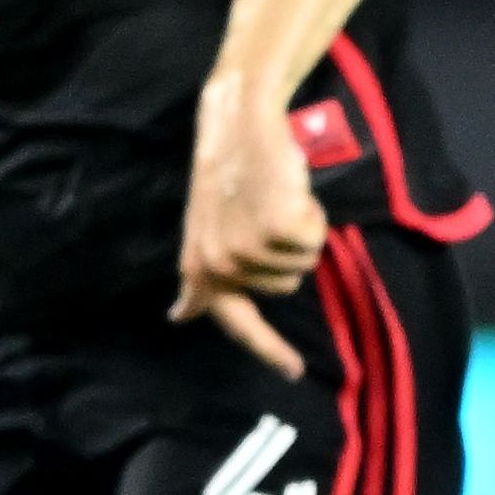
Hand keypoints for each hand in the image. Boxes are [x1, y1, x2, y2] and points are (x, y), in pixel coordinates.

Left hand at [173, 78, 323, 378]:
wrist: (238, 122)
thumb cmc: (229, 171)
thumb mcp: (204, 230)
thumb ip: (200, 277)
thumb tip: (181, 316)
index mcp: (200, 267)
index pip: (236, 323)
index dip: (268, 350)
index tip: (295, 371)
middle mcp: (220, 265)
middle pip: (285, 285)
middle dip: (286, 249)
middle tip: (265, 207)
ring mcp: (247, 250)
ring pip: (302, 264)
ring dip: (298, 231)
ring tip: (273, 196)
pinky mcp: (276, 230)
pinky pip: (313, 241)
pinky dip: (311, 215)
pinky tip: (286, 189)